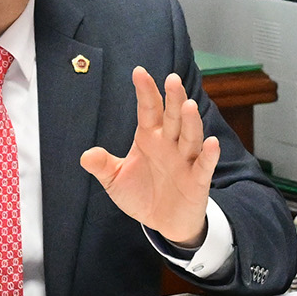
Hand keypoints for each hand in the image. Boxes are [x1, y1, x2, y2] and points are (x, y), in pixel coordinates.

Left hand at [79, 68, 216, 245]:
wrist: (164, 223)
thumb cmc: (142, 195)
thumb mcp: (116, 181)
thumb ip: (104, 166)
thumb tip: (86, 156)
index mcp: (149, 137)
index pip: (148, 109)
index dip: (145, 91)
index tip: (139, 72)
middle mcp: (170, 144)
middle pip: (172, 117)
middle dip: (173, 99)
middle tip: (172, 79)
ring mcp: (186, 160)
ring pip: (190, 136)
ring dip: (190, 121)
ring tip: (188, 105)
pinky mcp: (198, 180)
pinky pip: (204, 165)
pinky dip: (209, 155)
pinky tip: (211, 143)